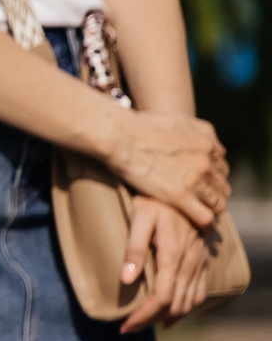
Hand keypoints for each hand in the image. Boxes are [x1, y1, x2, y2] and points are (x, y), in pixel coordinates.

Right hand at [107, 108, 230, 229]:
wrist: (119, 135)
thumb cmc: (142, 126)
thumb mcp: (179, 120)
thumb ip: (203, 132)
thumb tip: (218, 148)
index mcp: (206, 145)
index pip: (222, 168)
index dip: (213, 177)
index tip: (204, 184)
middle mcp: (205, 162)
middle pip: (222, 186)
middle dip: (214, 194)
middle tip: (201, 200)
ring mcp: (194, 180)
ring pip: (217, 203)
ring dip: (211, 209)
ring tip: (199, 212)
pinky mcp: (179, 196)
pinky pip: (205, 216)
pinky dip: (204, 221)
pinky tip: (195, 221)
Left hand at [118, 197, 214, 331]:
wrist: (185, 188)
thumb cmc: (155, 200)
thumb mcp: (139, 217)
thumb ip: (133, 247)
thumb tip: (125, 279)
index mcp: (173, 255)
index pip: (162, 297)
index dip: (144, 316)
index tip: (125, 326)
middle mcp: (190, 263)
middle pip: (175, 305)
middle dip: (151, 320)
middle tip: (129, 328)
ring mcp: (199, 263)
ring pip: (190, 302)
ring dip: (168, 317)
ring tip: (145, 323)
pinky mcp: (202, 261)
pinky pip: (199, 292)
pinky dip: (186, 308)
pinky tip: (171, 314)